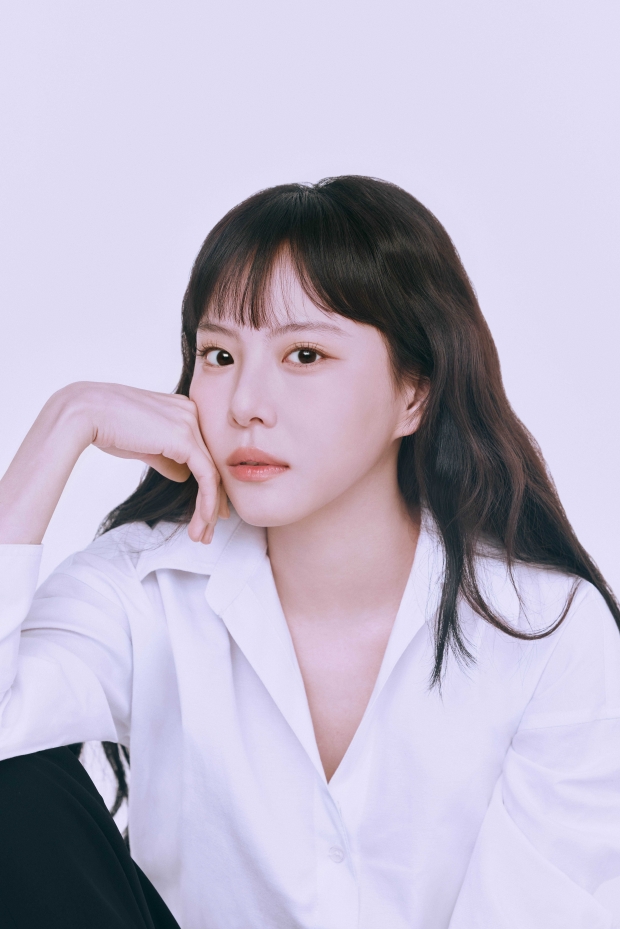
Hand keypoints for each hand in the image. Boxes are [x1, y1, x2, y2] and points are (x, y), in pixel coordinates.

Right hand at [0, 382, 227, 544]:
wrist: (86, 413)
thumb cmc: (107, 426)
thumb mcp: (144, 444)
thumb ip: (166, 457)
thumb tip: (182, 475)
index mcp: (183, 409)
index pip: (204, 454)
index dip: (209, 486)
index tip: (209, 514)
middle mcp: (192, 413)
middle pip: (212, 464)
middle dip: (213, 503)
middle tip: (209, 532)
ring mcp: (190, 424)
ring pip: (212, 474)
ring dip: (209, 509)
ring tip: (202, 536)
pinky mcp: (184, 439)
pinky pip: (206, 476)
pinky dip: (206, 502)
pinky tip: (203, 521)